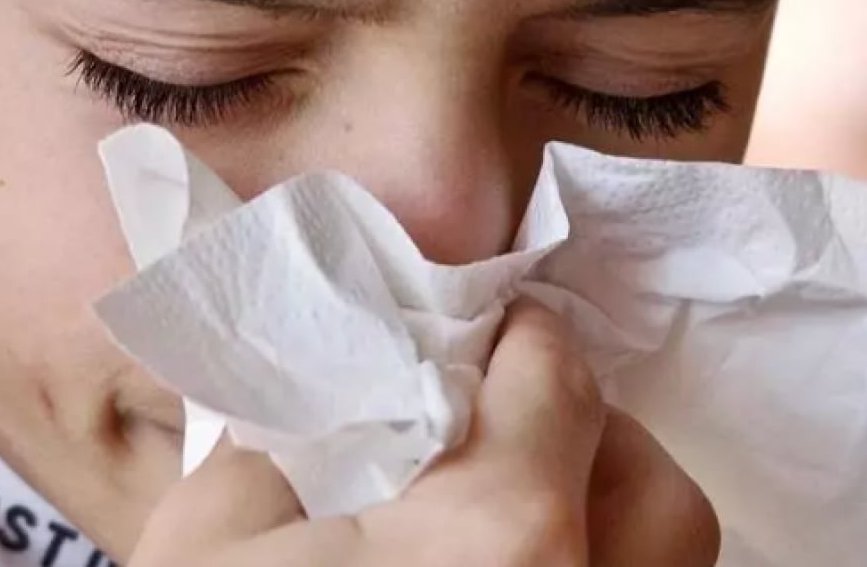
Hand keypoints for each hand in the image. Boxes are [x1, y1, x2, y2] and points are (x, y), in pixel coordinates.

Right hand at [129, 300, 719, 565]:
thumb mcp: (213, 537)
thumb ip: (292, 437)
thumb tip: (341, 394)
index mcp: (498, 536)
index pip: (560, 383)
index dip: (525, 338)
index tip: (497, 330)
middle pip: (653, 489)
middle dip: (591, 434)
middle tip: (509, 422)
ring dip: (605, 518)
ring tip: (512, 509)